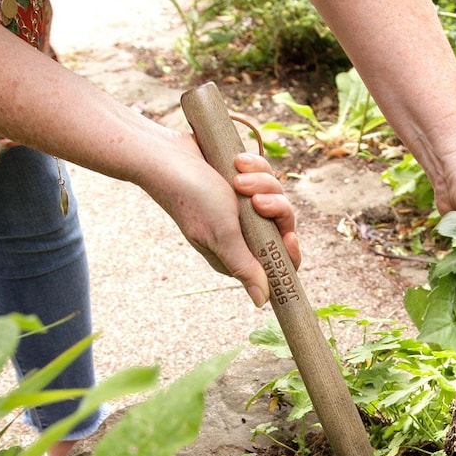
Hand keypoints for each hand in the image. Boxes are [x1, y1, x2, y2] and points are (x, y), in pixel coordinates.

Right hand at [141, 137, 300, 306]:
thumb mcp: (223, 235)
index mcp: (237, 253)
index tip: (289, 236)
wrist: (166, 153)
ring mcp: (243, 205)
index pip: (276, 263)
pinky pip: (266, 174)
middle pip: (283, 225)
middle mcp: (242, 232)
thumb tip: (261, 302)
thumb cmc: (192, 197)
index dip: (288, 252)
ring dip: (262, 182)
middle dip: (274, 207)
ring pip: (277, 195)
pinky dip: (255, 166)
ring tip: (237, 175)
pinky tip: (237, 161)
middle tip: (254, 200)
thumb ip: (245, 267)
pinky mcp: (243, 181)